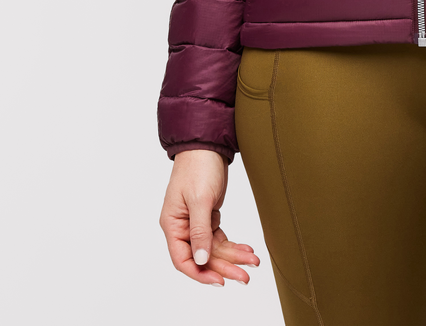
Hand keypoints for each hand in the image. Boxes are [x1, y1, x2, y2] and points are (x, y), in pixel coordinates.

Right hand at [159, 149, 259, 286]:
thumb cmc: (198, 167)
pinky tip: (246, 250)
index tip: (220, 281)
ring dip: (233, 257)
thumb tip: (200, 260)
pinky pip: (219, 237)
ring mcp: (195, 222)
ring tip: (253, 263)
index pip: (183, 259)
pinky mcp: (208, 216)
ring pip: (213, 249)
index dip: (200, 273)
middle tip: (245, 277)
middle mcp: (182, 227)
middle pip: (203, 256)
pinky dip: (233, 244)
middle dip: (225, 267)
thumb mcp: (200, 199)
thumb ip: (200, 231)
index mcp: (173, 225)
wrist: (208, 144)